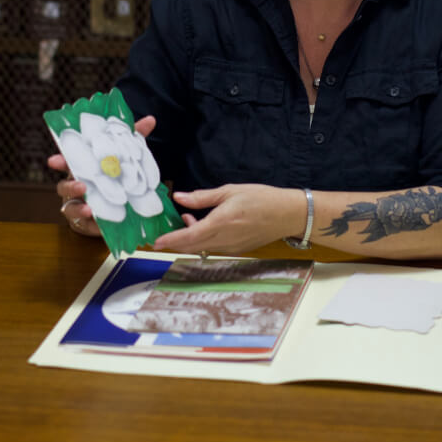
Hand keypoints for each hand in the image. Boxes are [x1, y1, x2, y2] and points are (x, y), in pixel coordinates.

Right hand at [48, 115, 156, 236]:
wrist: (121, 207)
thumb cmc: (116, 176)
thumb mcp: (125, 156)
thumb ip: (133, 139)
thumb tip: (150, 120)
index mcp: (84, 169)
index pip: (68, 163)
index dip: (60, 160)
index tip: (54, 160)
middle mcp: (78, 186)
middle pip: (64, 186)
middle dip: (69, 186)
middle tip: (81, 185)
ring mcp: (80, 205)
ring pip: (71, 207)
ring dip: (79, 207)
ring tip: (89, 209)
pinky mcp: (87, 222)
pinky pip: (84, 224)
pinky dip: (91, 223)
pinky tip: (97, 221)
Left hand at [151, 183, 305, 254]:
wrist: (286, 214)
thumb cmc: (261, 198)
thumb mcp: (230, 191)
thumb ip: (202, 197)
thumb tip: (179, 197)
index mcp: (220, 223)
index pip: (189, 236)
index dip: (170, 240)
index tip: (155, 242)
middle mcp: (224, 240)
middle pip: (192, 246)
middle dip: (175, 241)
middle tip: (162, 233)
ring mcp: (231, 248)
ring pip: (201, 247)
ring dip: (189, 239)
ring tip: (187, 220)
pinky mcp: (237, 250)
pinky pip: (213, 247)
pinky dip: (202, 240)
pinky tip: (203, 226)